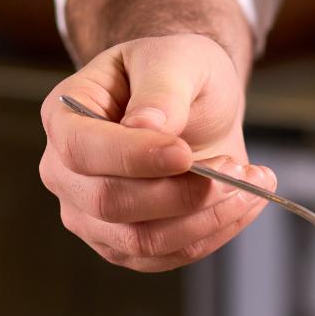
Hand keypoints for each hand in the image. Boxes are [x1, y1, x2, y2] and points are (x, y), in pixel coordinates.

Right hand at [39, 33, 274, 270]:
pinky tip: (243, 204)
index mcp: (64, 116)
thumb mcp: (175, 59)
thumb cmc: (175, 72)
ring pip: (142, 240)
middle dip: (180, 194)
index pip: (81, 149)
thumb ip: (161, 89)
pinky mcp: (124, 245)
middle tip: (235, 169)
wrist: (193, 104)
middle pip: (110, 203)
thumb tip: (146, 126)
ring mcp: (90, 216)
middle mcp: (65, 173)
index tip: (185, 154)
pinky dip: (213, 234)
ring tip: (250, 183)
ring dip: (205, 218)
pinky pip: (167, 256)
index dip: (132, 157)